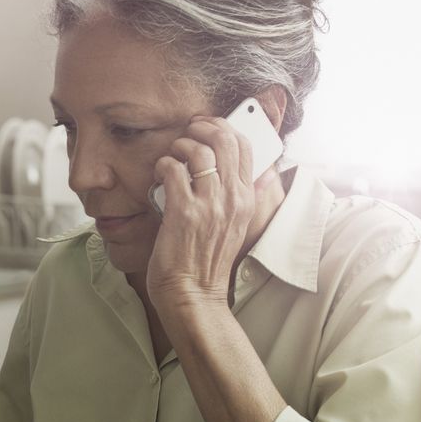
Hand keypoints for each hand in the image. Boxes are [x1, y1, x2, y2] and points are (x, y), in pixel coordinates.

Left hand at [146, 116, 258, 308]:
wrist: (194, 294)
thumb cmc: (207, 262)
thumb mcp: (237, 227)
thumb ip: (244, 199)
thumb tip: (261, 175)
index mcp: (246, 200)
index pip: (246, 147)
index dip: (224, 128)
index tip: (206, 126)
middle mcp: (233, 199)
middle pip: (225, 140)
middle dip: (202, 127)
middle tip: (187, 131)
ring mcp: (210, 205)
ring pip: (200, 151)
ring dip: (180, 146)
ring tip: (172, 156)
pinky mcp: (184, 212)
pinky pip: (173, 170)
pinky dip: (163, 165)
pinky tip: (159, 174)